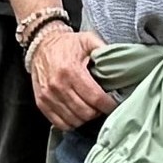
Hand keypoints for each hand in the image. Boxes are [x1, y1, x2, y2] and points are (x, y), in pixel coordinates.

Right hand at [24, 15, 111, 129]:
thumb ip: (103, 49)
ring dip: (85, 118)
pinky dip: (71, 123)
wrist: (40, 45)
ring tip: (90, 109)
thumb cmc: (66, 44)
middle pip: (85, 112)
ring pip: (74, 120)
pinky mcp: (41, 103)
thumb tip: (122, 60)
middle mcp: (58, 85)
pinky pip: (60, 123)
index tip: (113, 104)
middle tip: (102, 106)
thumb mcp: (87, 40)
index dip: (108, 105)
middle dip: (98, 112)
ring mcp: (48, 96)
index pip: (95, 98)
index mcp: (71, 71)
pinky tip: (77, 114)